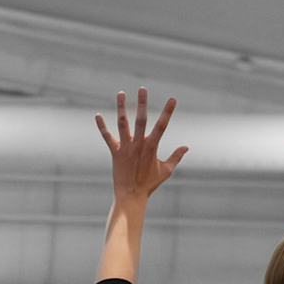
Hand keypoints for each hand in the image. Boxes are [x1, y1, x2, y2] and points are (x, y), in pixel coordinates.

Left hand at [95, 88, 187, 205]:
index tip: (173, 99)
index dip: (168, 111)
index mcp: (152, 147)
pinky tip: (97, 115)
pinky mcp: (115, 153)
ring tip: (120, 93)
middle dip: (142, 103)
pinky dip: (102, 127)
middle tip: (142, 88)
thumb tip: (186, 147)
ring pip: (123, 124)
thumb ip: (176, 157)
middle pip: (141, 120)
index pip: (162, 125)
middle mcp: (138, 144)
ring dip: (121, 108)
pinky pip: (107, 137)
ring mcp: (125, 148)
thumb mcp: (166, 170)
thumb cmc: (149, 184)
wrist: (131, 195)